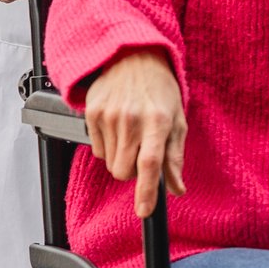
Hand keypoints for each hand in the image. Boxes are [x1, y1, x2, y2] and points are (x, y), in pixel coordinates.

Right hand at [82, 50, 186, 217]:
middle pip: (123, 171)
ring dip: (120, 157)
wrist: (132, 57)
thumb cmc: (159, 89)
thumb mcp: (177, 120)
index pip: (150, 163)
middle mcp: (132, 119)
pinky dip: (107, 145)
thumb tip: (176, 188)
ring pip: (109, 163)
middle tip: (141, 151)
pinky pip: (97, 149)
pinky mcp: (91, 113)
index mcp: (157, 121)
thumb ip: (175, 157)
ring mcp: (108, 115)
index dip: (146, 191)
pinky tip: (117, 126)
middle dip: (132, 171)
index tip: (144, 210)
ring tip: (131, 133)